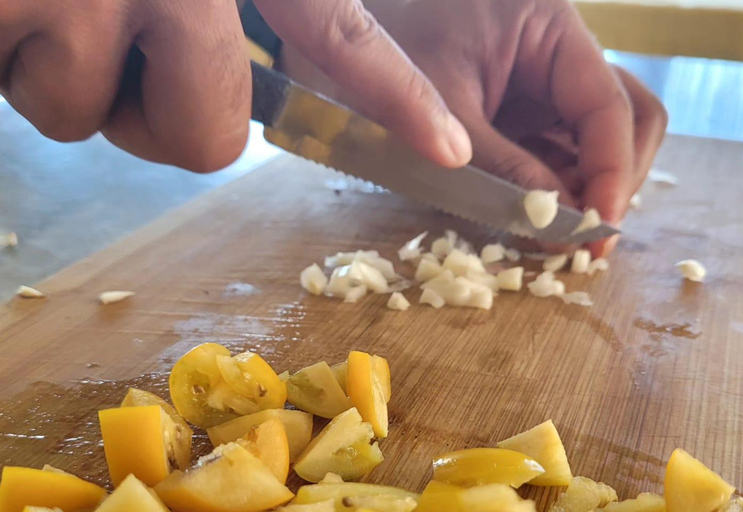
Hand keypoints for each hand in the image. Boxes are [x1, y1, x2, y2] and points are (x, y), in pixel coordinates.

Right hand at [0, 0, 470, 172]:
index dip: (396, 94)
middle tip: (111, 47)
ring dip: (67, 78)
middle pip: (211, 139)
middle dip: (160, 119)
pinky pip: (40, 107)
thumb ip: (219, 13)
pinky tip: (5, 6)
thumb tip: (226, 111)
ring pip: (98, 120)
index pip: (336, 29)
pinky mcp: (15, 4)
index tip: (449, 151)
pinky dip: (10, 67)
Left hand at [280, 0, 667, 255]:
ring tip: (559, 237)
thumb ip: (505, 172)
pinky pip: (553, 152)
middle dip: (611, 178)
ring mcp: (538, 83)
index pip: (608, 101)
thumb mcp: (442, 116)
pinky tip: (535, 221)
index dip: (611, 170)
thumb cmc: (372, 56)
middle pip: (623, 116)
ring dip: (584, 189)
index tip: (597, 229)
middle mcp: (554, 50)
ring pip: (593, 140)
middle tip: (586, 239)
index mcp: (546, 25)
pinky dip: (551, 187)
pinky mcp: (518, 111)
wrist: (323, 45)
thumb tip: (561, 227)